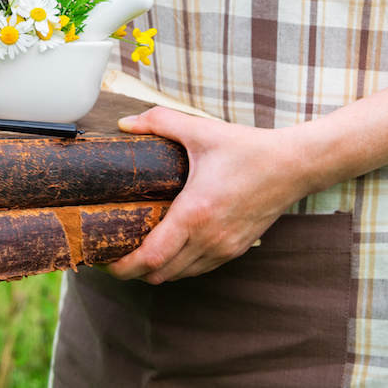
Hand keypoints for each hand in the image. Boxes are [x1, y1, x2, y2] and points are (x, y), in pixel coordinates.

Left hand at [108, 107, 313, 283]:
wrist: (296, 165)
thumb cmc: (248, 149)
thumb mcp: (200, 130)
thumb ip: (158, 122)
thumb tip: (125, 124)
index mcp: (196, 213)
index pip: (151, 257)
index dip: (122, 266)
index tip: (101, 260)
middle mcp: (210, 238)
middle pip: (159, 274)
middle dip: (130, 271)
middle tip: (108, 254)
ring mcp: (225, 248)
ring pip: (178, 275)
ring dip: (153, 269)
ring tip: (130, 251)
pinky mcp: (235, 249)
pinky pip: (198, 268)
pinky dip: (176, 265)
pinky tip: (163, 248)